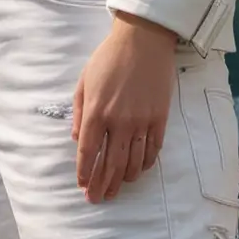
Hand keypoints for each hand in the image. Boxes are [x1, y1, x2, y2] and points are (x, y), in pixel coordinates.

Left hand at [71, 10, 179, 200]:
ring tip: (116, 190)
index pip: (87, 152)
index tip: (83, 186)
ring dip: (123, 179)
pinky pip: (152, 149)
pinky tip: (138, 171)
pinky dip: (145, 163)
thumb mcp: (84, 82)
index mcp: (96, 112)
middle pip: (109, 163)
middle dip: (102, 184)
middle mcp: (118, 121)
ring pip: (132, 161)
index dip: (85, 173)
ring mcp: (141, 121)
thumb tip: (78, 139)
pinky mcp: (159, 118)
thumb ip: (79, 113)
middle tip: (98, 199)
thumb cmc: (109, 58)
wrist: (143, 40)